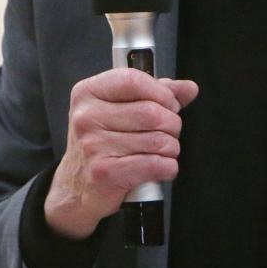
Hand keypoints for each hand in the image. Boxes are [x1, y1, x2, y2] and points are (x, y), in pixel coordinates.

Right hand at [44, 69, 198, 238]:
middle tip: (166, 133)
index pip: (134, 80)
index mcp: (88, 93)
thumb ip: (156, 93)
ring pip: (159, 140)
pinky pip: (155, 164)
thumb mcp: (121, 109)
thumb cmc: (102, 144)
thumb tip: (188, 88)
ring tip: (160, 152)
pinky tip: (159, 167)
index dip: (162, 93)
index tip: (169, 104)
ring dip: (171, 149)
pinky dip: (167, 167)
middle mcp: (86, 117)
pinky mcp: (104, 173)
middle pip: (152, 112)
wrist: (78, 187)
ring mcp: (93, 145)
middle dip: (172, 125)